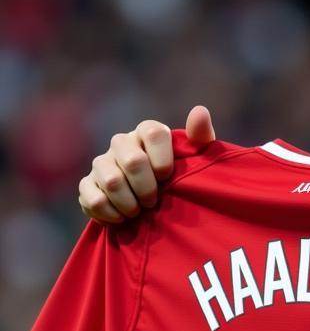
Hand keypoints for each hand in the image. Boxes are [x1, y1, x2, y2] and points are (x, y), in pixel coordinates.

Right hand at [78, 105, 215, 222]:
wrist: (153, 207)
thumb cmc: (179, 179)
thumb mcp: (198, 161)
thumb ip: (201, 138)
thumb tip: (200, 111)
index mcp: (147, 132)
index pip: (153, 132)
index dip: (163, 160)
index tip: (168, 178)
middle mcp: (122, 143)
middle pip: (133, 161)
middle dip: (147, 188)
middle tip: (154, 203)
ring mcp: (101, 163)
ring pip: (112, 181)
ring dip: (130, 204)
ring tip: (139, 212)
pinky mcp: (86, 185)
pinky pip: (93, 199)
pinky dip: (111, 214)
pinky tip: (122, 218)